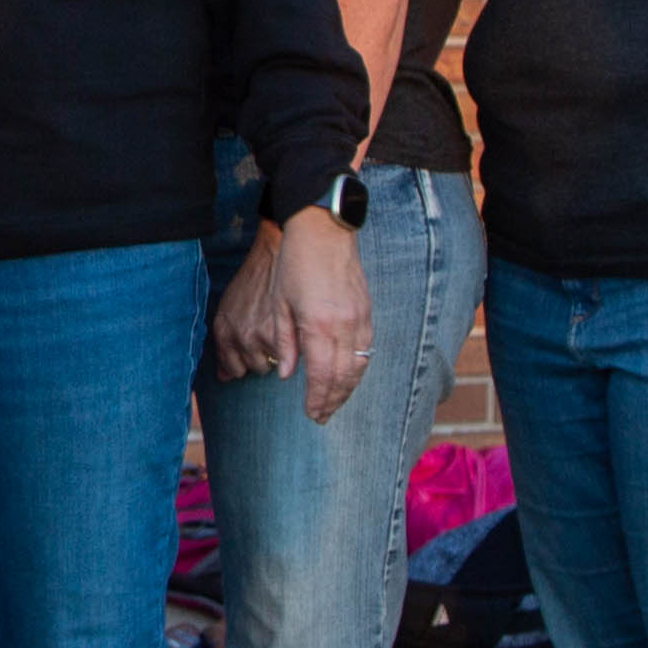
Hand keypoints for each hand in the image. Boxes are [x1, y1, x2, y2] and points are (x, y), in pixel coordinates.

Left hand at [207, 232, 292, 384]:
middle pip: (257, 368)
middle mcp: (243, 336)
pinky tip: (297, 332)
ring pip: (278, 364)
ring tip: (285, 331)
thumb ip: (226, 347)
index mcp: (225, 331)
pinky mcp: (292, 330)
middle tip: (271, 337)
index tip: (254, 355)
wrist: (274, 249)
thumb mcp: (228, 310)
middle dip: (264, 358)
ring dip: (282, 355)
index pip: (233, 369)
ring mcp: (267, 335)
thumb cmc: (253, 279)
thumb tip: (223, 378)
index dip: (245, 364)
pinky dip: (297, 349)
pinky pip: (294, 355)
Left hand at [270, 213, 374, 424]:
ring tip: (334, 404)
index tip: (311, 415)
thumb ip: (285, 342)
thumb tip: (287, 375)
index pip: (321, 376)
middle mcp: (345, 326)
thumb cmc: (294, 263)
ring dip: (347, 389)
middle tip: (322, 418)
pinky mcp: (367, 311)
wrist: (323, 229)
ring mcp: (360, 318)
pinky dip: (358, 369)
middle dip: (333, 401)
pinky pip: (367, 349)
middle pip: (343, 377)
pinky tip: (347, 377)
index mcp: (319, 326)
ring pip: (359, 366)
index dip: (317, 400)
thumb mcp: (280, 304)